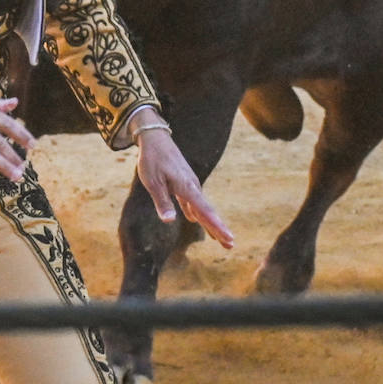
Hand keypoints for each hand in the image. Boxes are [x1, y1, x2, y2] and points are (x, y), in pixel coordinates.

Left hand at [135, 129, 233, 249]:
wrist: (155, 137)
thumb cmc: (152, 159)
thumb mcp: (153, 182)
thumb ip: (163, 202)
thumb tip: (171, 221)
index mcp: (187, 187)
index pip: (204, 212)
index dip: (216, 226)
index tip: (229, 238)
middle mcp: (192, 186)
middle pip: (208, 212)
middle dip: (219, 229)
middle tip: (231, 246)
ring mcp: (189, 184)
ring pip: (202, 207)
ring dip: (210, 223)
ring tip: (219, 238)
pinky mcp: (184, 182)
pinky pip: (192, 200)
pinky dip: (196, 212)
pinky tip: (193, 219)